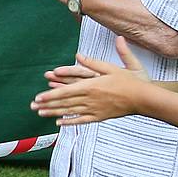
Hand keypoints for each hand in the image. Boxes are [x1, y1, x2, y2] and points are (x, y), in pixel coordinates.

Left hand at [31, 38, 148, 124]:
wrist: (145, 98)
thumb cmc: (131, 81)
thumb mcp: (113, 68)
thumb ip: (94, 62)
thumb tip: (79, 54)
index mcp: (91, 86)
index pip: (65, 92)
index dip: (50, 95)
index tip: (38, 97)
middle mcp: (90, 99)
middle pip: (64, 102)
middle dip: (47, 104)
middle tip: (32, 106)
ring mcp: (95, 109)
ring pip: (70, 112)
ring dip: (54, 112)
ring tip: (40, 113)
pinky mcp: (100, 116)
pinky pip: (82, 120)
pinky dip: (70, 121)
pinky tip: (59, 122)